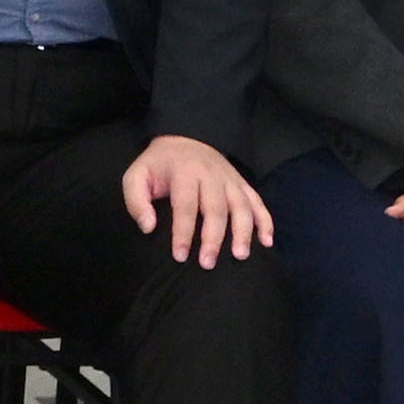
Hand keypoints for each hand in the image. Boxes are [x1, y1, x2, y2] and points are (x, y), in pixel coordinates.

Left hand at [121, 134, 270, 265]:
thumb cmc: (158, 165)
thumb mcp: (137, 176)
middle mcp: (212, 175)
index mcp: (185, 173)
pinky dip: (265, 221)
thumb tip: (148, 227)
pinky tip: (266, 241)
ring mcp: (231, 179)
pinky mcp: (242, 184)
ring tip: (240, 255)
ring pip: (242, 207)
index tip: (180, 256)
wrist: (184, 139)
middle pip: (216, 209)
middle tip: (208, 264)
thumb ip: (137, 201)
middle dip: (213, 238)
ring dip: (243, 232)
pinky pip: (258, 202)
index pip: (186, 206)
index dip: (183, 232)